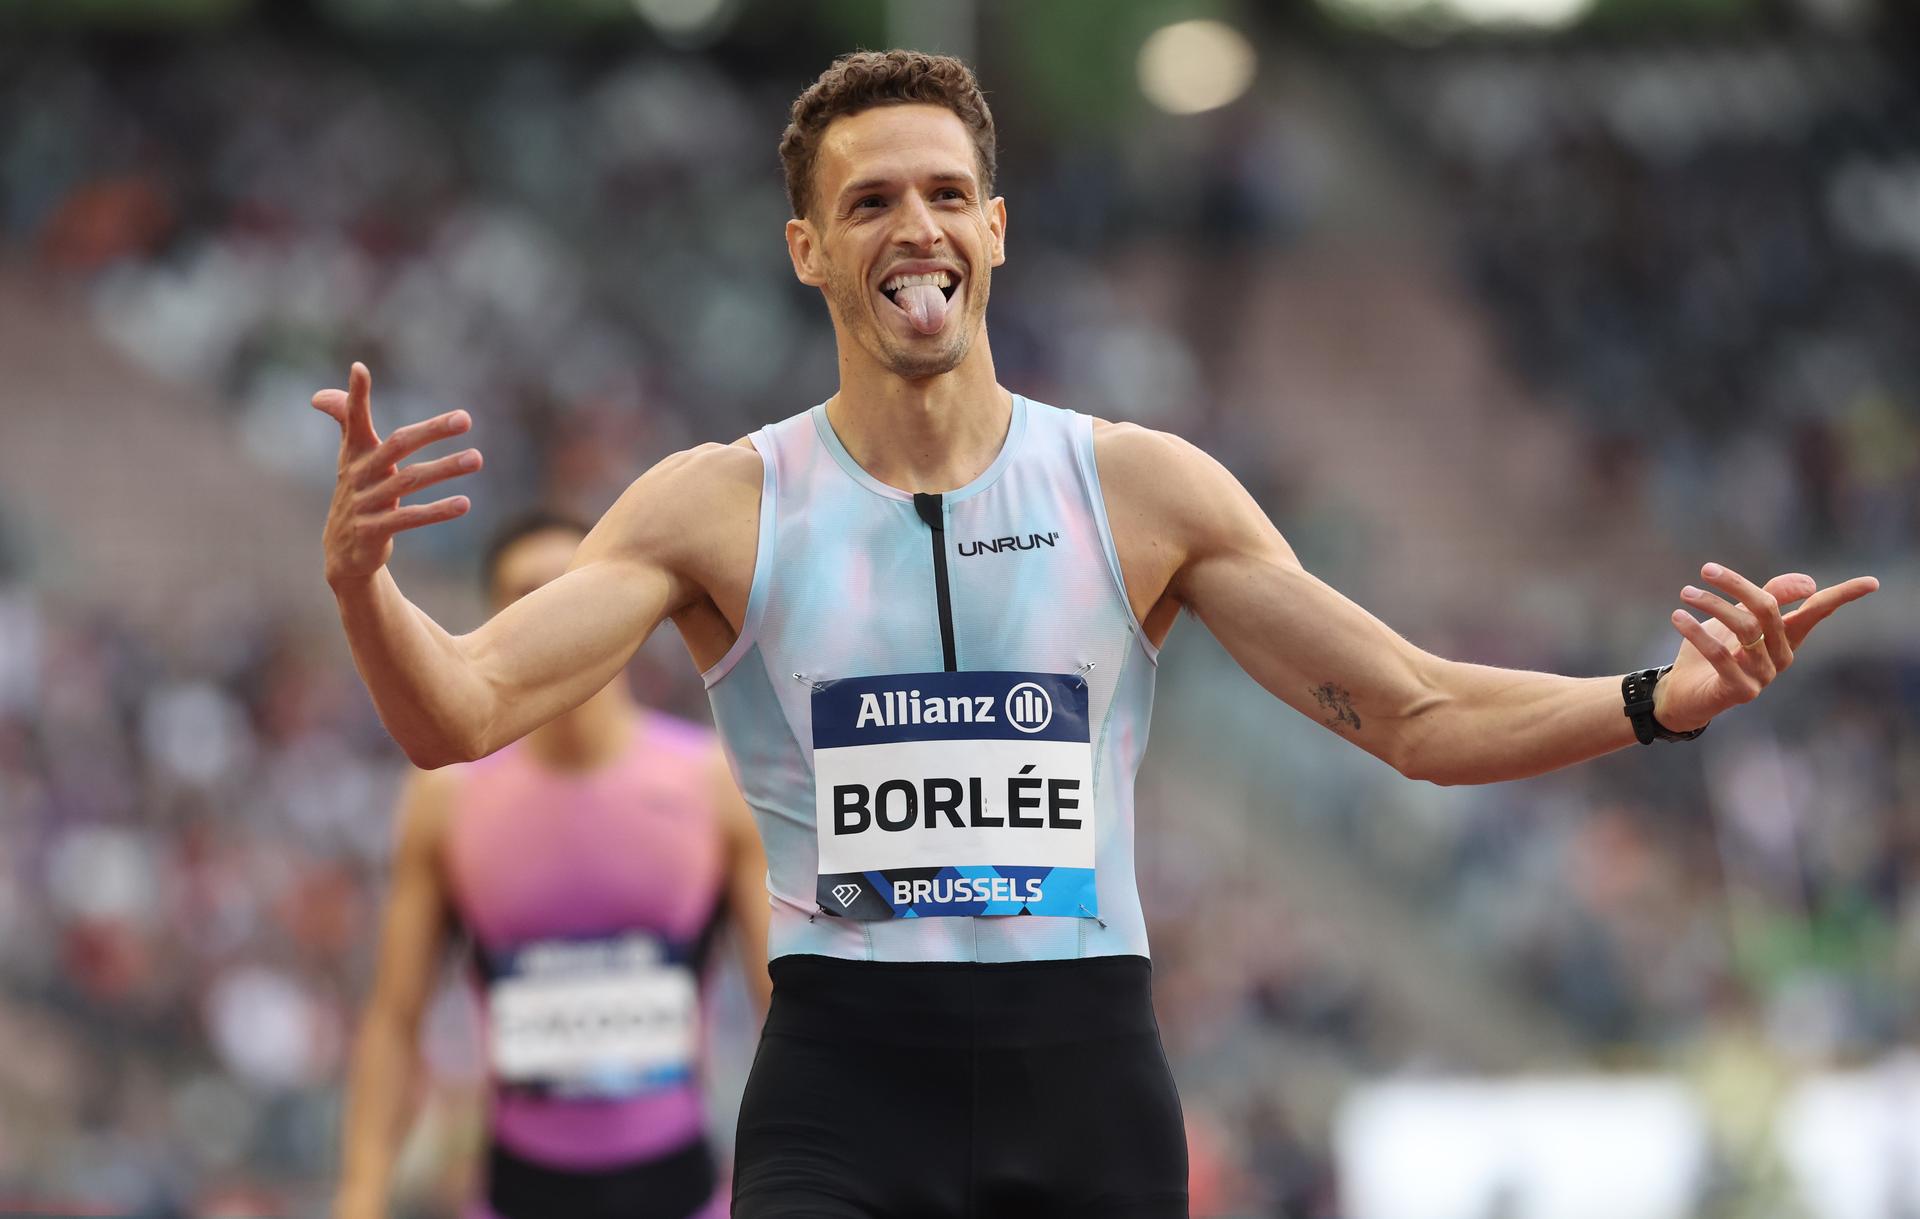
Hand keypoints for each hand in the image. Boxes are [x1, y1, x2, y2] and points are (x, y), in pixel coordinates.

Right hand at [312, 362, 481, 588]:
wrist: (344, 551)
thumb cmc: (359, 494)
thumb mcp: (353, 460)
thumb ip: (346, 423)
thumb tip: (320, 395)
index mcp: (355, 454)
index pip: (353, 419)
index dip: (355, 395)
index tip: (360, 368)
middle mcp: (358, 475)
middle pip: (397, 445)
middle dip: (431, 430)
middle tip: (465, 417)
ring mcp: (364, 504)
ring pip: (409, 481)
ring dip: (445, 468)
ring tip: (477, 458)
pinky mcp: (373, 531)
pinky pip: (409, 518)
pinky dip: (437, 511)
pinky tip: (464, 503)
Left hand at [1655, 562, 1878, 731]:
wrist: (1682, 693)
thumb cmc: (1714, 651)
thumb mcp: (1739, 619)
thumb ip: (1768, 597)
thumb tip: (1809, 582)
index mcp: (1787, 636)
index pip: (1819, 611)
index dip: (1845, 596)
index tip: (1873, 582)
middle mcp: (1782, 656)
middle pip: (1767, 609)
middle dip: (1737, 585)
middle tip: (1707, 569)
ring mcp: (1764, 676)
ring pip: (1743, 628)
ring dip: (1711, 605)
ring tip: (1686, 593)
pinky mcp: (1741, 691)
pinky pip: (1720, 654)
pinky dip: (1696, 631)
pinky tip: (1678, 617)